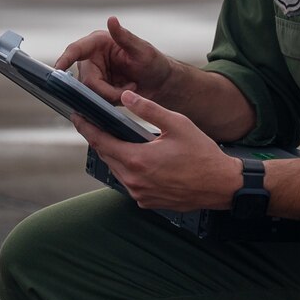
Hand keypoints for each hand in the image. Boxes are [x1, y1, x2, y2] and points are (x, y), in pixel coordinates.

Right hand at [56, 16, 172, 104]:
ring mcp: (94, 75)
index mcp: (98, 43)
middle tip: (128, 89)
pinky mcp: (97, 90)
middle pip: (84, 79)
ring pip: (89, 92)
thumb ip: (125, 36)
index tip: (57, 70)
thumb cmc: (154, 62)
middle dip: (105, 89)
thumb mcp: (142, 50)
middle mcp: (92, 58)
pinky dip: (110, 101)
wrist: (161, 84)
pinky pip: (96, 100)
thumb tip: (111, 19)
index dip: (64, 59)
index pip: (76, 50)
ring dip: (110, 96)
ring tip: (130, 89)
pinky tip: (125, 95)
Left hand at [73, 90, 240, 211]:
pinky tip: (137, 158)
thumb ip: (149, 109)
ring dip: (115, 154)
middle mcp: (134, 181)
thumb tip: (127, 96)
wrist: (222, 186)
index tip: (77, 116)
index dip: (86, 128)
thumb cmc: (203, 154)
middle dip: (100, 139)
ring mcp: (140, 194)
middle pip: (107, 156)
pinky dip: (128, 169)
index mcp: (138, 160)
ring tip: (116, 138)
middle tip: (95, 123)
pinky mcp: (148, 202)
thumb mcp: (177, 124)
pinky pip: (130, 183)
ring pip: (117, 170)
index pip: (101, 142)